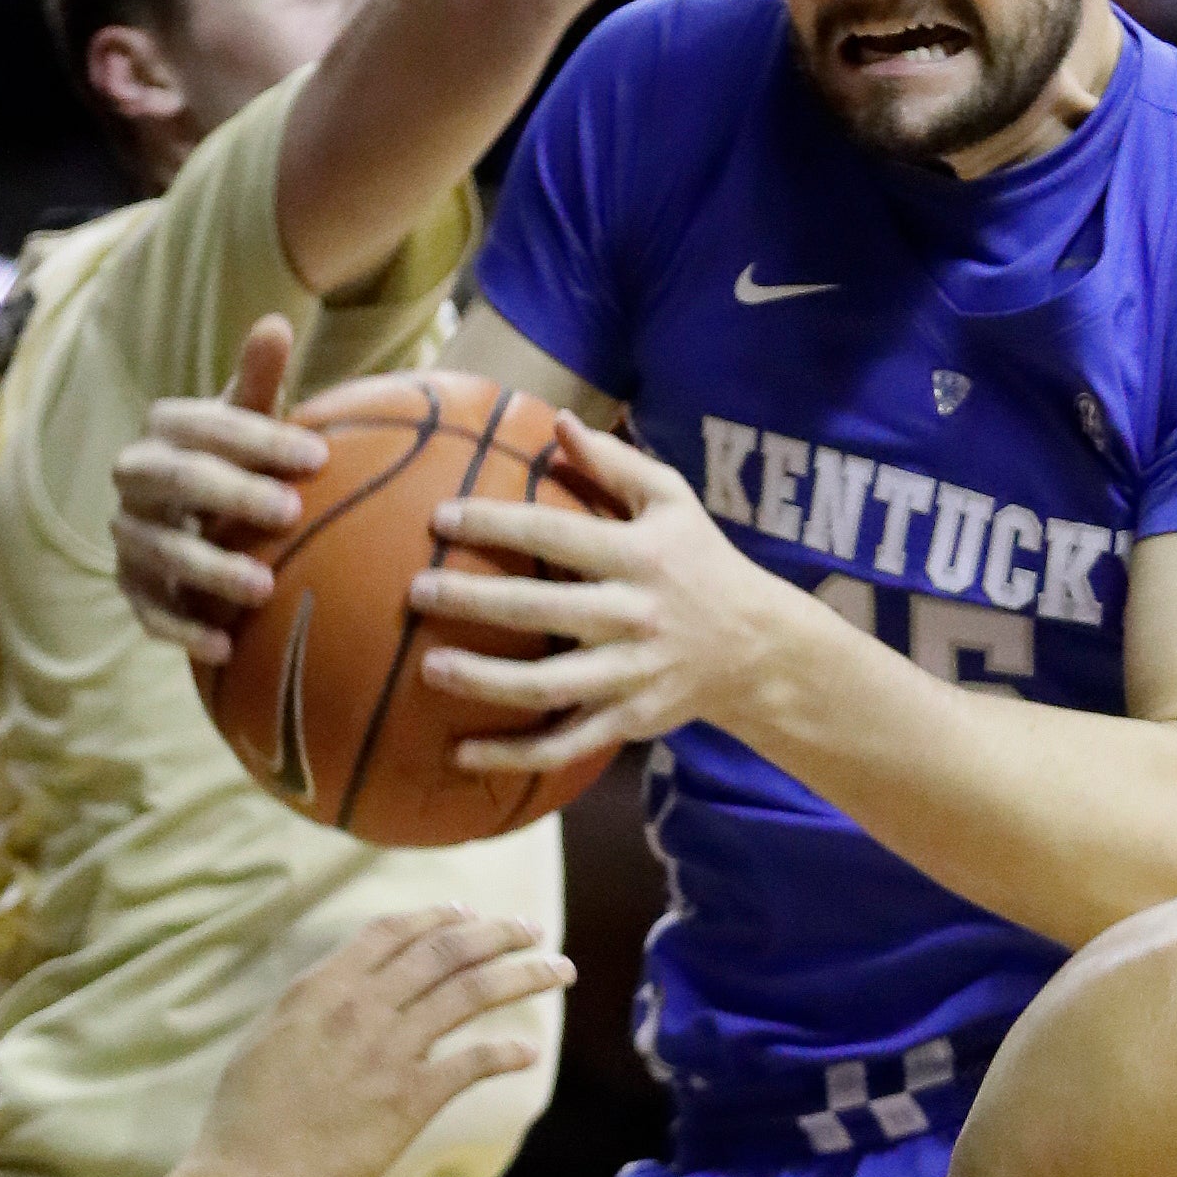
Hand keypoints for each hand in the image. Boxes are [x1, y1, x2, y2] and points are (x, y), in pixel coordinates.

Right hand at [111, 314, 329, 666]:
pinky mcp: (133, 587)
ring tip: (264, 588)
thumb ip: (258, 381)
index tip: (318, 455)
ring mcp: (130, 535)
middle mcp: (136, 478)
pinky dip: (182, 630)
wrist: (198, 517)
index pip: (204, 426)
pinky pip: (149, 610)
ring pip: (160, 550)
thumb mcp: (247, 420)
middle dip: (231, 494)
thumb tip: (273, 322)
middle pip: (176, 482)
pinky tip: (224, 649)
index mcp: (166, 430)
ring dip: (208, 569)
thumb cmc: (238, 460)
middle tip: (291, 510)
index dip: (258, 438)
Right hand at [181, 910, 567, 1176]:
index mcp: (324, 986)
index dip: (440, 917)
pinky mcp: (409, 1099)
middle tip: (532, 930)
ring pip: (471, 992)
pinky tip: (528, 1052)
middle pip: (446, 950)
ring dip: (523, 976)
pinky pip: (472, 1063)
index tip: (471, 914)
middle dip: (498, 934)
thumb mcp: (269, 1035)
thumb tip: (345, 982)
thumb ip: (313, 1002)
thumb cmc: (247, 1116)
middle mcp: (362, 1006)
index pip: (395, 931)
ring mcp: (389, 1050)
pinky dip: (507, 1053)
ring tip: (559, 970)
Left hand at [411, 413, 791, 772]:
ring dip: (484, 680)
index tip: (442, 518)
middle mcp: (634, 615)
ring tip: (428, 667)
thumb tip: (555, 421)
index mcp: (640, 556)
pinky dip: (513, 755)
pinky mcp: (628, 720)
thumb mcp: (673, 500)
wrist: (758, 648)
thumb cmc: (701, 561)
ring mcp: (631, 674)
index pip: (557, 534)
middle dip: (474, 601)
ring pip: (547, 685)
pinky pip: (564, 744)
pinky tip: (461, 753)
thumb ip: (615, 462)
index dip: (497, 524)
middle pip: (542, 610)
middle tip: (417, 592)